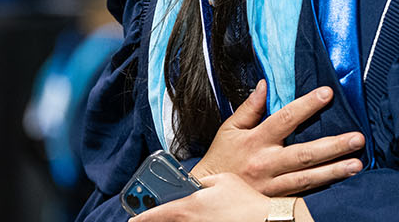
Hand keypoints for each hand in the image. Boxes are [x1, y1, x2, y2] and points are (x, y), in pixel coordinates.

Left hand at [130, 173, 268, 221]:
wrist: (265, 220)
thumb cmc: (247, 202)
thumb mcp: (223, 180)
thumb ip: (202, 182)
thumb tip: (193, 184)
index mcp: (188, 207)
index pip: (153, 215)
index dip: (140, 218)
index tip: (133, 220)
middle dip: (159, 221)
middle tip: (156, 217)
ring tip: (184, 215)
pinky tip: (200, 219)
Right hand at [190, 80, 363, 196]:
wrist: (202, 194)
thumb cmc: (221, 159)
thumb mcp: (230, 129)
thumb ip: (250, 108)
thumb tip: (265, 85)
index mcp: (256, 140)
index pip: (285, 118)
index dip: (307, 105)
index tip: (327, 94)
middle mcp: (267, 162)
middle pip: (304, 154)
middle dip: (333, 146)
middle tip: (357, 138)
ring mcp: (273, 184)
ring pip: (307, 178)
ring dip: (334, 171)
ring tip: (357, 164)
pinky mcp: (276, 199)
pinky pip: (302, 193)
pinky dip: (322, 188)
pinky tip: (340, 182)